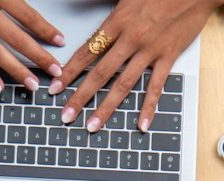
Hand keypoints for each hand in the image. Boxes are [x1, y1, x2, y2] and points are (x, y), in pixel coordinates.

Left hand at [50, 0, 215, 132]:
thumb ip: (103, 7)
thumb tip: (80, 9)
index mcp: (117, 21)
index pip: (86, 51)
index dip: (69, 71)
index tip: (55, 87)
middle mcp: (131, 38)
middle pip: (99, 73)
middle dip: (80, 97)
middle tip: (66, 115)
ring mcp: (150, 50)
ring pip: (123, 84)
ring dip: (106, 108)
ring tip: (93, 126)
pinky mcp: (169, 56)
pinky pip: (156, 86)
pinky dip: (148, 107)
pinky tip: (141, 124)